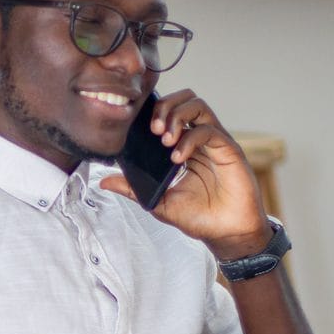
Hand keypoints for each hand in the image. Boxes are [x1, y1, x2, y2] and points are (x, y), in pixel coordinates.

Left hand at [98, 89, 270, 259]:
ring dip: (176, 116)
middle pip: (185, 99)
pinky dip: (189, 139)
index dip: (155, 112)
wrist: (227, 234)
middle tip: (153, 129)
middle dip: (165, 107)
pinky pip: (208, 130)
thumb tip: (104, 181)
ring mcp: (215, 142)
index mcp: (185, 146)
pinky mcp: (229, 149)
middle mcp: (201, 139)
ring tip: (164, 140)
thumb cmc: (199, 217)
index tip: (140, 128)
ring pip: (197, 105)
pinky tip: (177, 157)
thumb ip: (133, 189)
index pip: (171, 111)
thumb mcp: (158, 202)